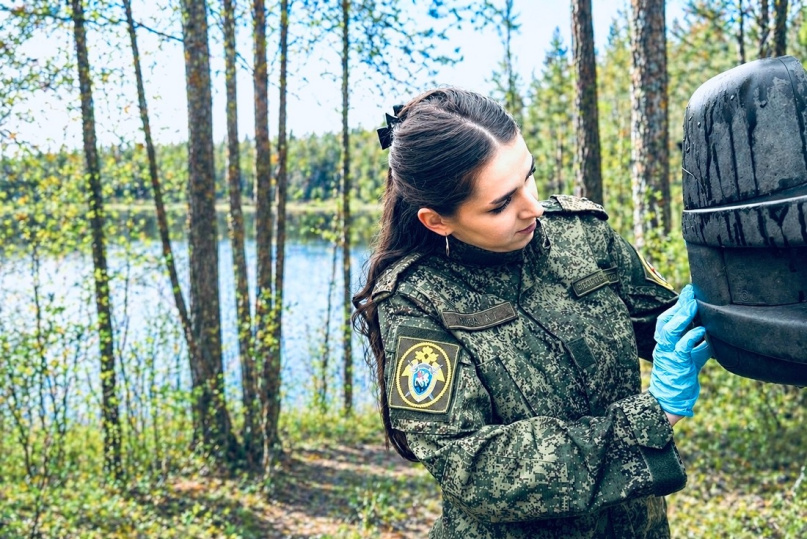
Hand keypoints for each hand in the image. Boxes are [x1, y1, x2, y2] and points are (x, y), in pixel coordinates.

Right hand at [648, 284, 712, 418]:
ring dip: (682, 316)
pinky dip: (691, 337)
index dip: (677, 306)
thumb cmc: (680, 378)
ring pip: (670, 330)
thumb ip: (699, 346)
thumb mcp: (691, 358)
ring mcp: (667, 353)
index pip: (667, 319)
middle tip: (691, 290)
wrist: (669, 399)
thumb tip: (713, 335)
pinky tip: (701, 330)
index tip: (688, 293)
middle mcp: (663, 345)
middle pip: (667, 319)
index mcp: (664, 343)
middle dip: (679, 304)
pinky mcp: (676, 363)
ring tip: (693, 304)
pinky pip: (682, 347)